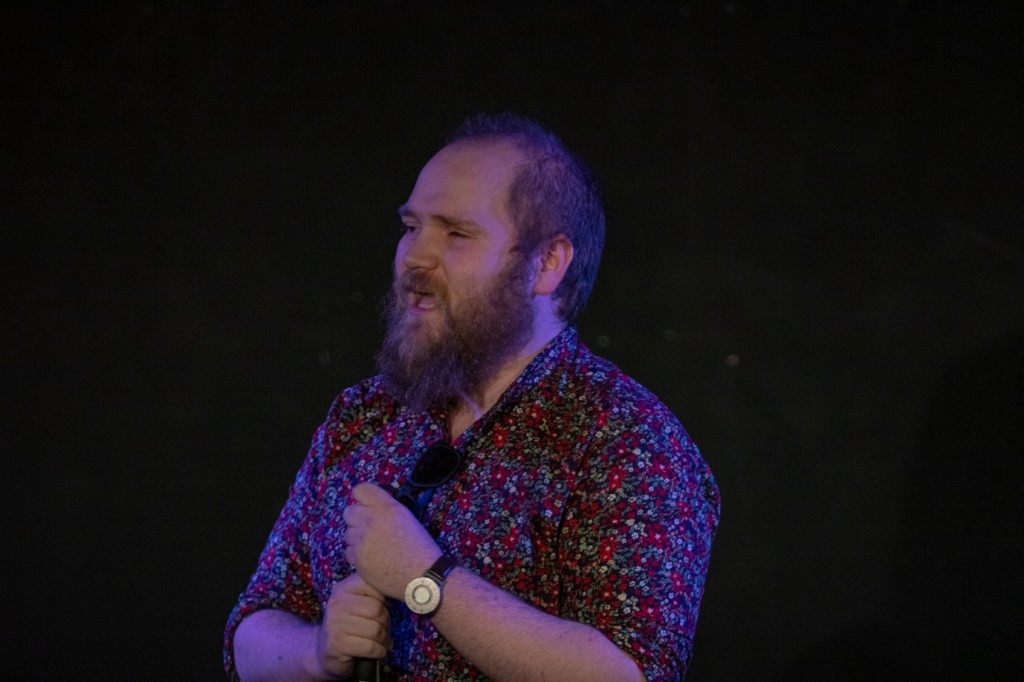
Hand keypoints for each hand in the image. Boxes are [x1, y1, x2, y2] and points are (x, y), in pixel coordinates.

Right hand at [316, 573, 391, 678]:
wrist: (324, 652)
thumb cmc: (349, 626)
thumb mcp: (358, 604)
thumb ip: (375, 595)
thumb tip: (405, 594)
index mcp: (345, 588)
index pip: (375, 585)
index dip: (384, 600)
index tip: (380, 610)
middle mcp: (337, 603)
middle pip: (378, 610)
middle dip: (386, 623)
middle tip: (382, 631)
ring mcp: (335, 624)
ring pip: (376, 630)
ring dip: (383, 640)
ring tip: (379, 642)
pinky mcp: (337, 644)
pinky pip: (370, 647)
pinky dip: (379, 652)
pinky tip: (375, 652)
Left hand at [343, 482, 441, 597]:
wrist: (421, 576)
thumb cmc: (421, 546)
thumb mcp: (407, 518)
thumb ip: (386, 509)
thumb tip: (371, 508)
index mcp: (386, 508)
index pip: (360, 490)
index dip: (363, 498)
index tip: (368, 506)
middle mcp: (370, 521)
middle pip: (349, 511)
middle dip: (357, 518)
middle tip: (370, 528)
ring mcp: (360, 541)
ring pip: (347, 532)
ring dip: (357, 537)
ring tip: (374, 546)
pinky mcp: (356, 559)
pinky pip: (348, 551)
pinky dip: (357, 554)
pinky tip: (371, 558)